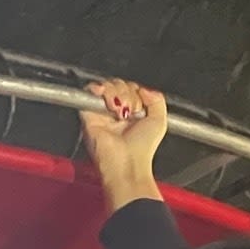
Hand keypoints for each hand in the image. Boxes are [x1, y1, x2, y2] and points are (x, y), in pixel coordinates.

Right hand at [82, 79, 167, 208]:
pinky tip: (109, 102)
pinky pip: (90, 92)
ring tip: (120, 112)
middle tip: (130, 111)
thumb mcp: (160, 121)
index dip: (136, 91)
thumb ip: (157, 99)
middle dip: (127, 92)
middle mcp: (115, 113)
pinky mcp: (89, 115)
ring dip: (117, 93)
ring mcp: (102, 113)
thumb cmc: (142, 150)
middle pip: (119, 85)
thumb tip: (143, 89)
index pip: (130, 88)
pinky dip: (99, 90)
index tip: (140, 106)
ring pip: (107, 86)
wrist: (127, 163)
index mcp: (131, 114)